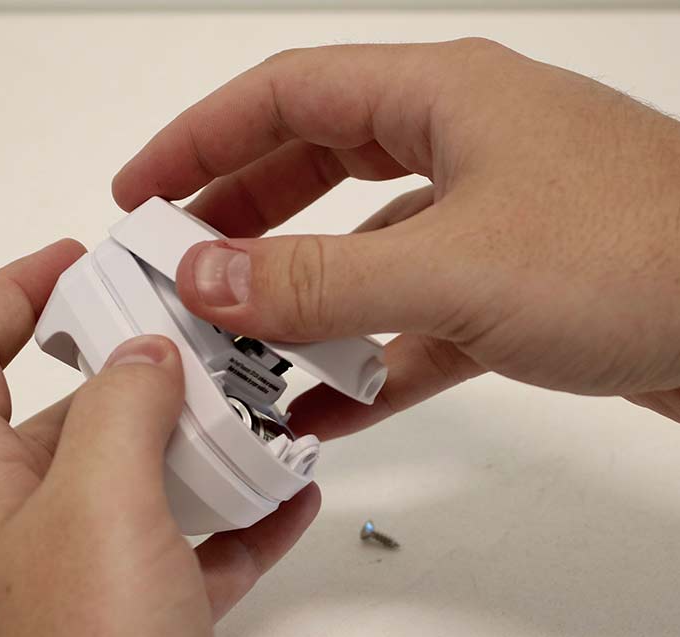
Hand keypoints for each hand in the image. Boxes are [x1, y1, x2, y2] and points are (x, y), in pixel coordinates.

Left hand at [0, 241, 319, 636]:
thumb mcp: (96, 508)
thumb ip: (118, 410)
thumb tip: (142, 351)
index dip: (8, 292)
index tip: (80, 259)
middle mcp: (22, 524)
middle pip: (67, 412)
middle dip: (136, 366)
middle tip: (207, 335)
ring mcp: (83, 577)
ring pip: (140, 480)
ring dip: (201, 442)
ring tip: (266, 407)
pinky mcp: (139, 624)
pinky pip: (191, 549)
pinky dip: (239, 519)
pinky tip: (295, 496)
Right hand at [112, 39, 679, 435]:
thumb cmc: (640, 259)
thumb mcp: (453, 267)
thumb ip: (318, 278)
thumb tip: (204, 276)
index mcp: (441, 98)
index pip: (287, 95)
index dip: (202, 137)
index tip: (140, 188)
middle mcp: (459, 147)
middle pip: (315, 165)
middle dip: (240, 216)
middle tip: (179, 264)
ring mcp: (484, 220)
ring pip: (360, 248)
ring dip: (299, 297)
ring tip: (236, 341)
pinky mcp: (507, 290)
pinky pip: (409, 318)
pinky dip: (363, 359)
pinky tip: (322, 407)